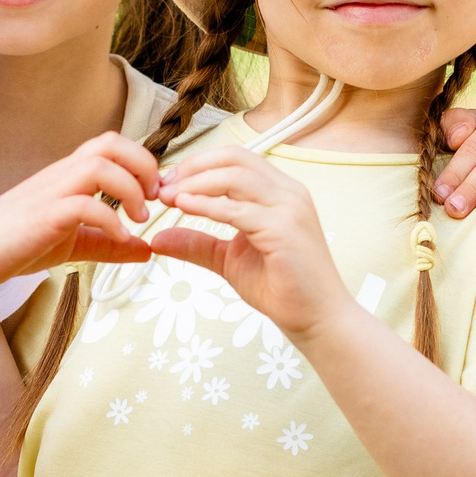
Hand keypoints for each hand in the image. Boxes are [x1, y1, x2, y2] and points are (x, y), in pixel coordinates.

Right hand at [0, 133, 158, 285]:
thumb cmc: (17, 242)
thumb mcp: (74, 243)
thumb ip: (109, 243)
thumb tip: (147, 249)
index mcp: (69, 174)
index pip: (112, 144)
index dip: (143, 162)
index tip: (154, 195)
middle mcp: (62, 175)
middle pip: (111, 143)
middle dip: (143, 165)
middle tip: (152, 199)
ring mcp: (51, 192)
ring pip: (100, 165)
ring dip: (130, 189)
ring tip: (139, 219)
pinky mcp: (42, 215)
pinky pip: (84, 204)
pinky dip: (110, 220)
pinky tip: (119, 238)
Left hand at [150, 148, 355, 340]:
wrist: (317, 318)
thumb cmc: (282, 288)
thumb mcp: (229, 259)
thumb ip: (197, 244)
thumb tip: (158, 238)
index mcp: (278, 192)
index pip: (235, 159)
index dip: (197, 165)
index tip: (166, 184)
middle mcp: (288, 192)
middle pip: (234, 158)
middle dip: (192, 167)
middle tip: (162, 187)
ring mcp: (289, 208)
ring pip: (235, 177)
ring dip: (195, 183)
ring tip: (167, 197)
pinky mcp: (285, 230)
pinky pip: (239, 210)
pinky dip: (207, 205)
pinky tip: (183, 207)